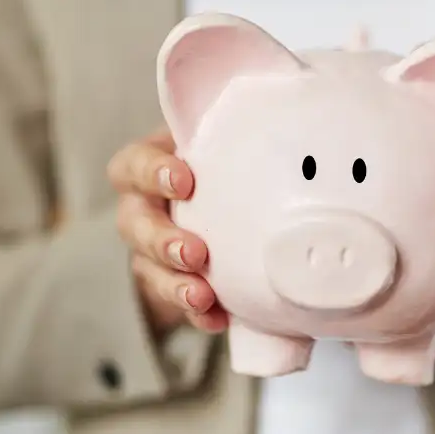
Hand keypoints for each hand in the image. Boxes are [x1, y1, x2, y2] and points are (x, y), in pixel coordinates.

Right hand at [107, 130, 228, 337]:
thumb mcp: (225, 147)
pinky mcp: (165, 285)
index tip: (184, 180)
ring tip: (202, 295)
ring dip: (174, 283)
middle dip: (161, 239)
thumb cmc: (223, 166)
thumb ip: (244, 137)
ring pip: (146, 268)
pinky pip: (173, 305)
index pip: (133, 164)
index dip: (152, 171)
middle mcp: (142, 207)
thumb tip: (302, 113)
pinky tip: (219, 320)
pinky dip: (197, 314)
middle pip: (132, 222)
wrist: (220, 213)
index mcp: (152, 166)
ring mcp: (149, 249)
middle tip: (195, 251)